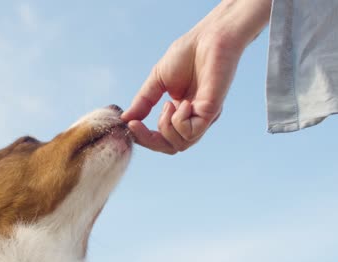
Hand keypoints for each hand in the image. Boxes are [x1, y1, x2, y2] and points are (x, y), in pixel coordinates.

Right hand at [122, 0, 271, 153]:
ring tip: (167, 103)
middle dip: (149, 140)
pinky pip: (190, 132)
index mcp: (180, 112)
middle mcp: (193, 118)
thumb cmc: (187, 54)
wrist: (208, 38)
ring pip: (180, 144)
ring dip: (165, 127)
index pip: (161, 138)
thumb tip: (125, 120)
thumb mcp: (156, 81)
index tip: (130, 125)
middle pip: (169, 147)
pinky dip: (179, 121)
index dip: (143, 137)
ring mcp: (203, 117)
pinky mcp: (212, 112)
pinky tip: (181, 102)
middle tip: (137, 123)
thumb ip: (143, 102)